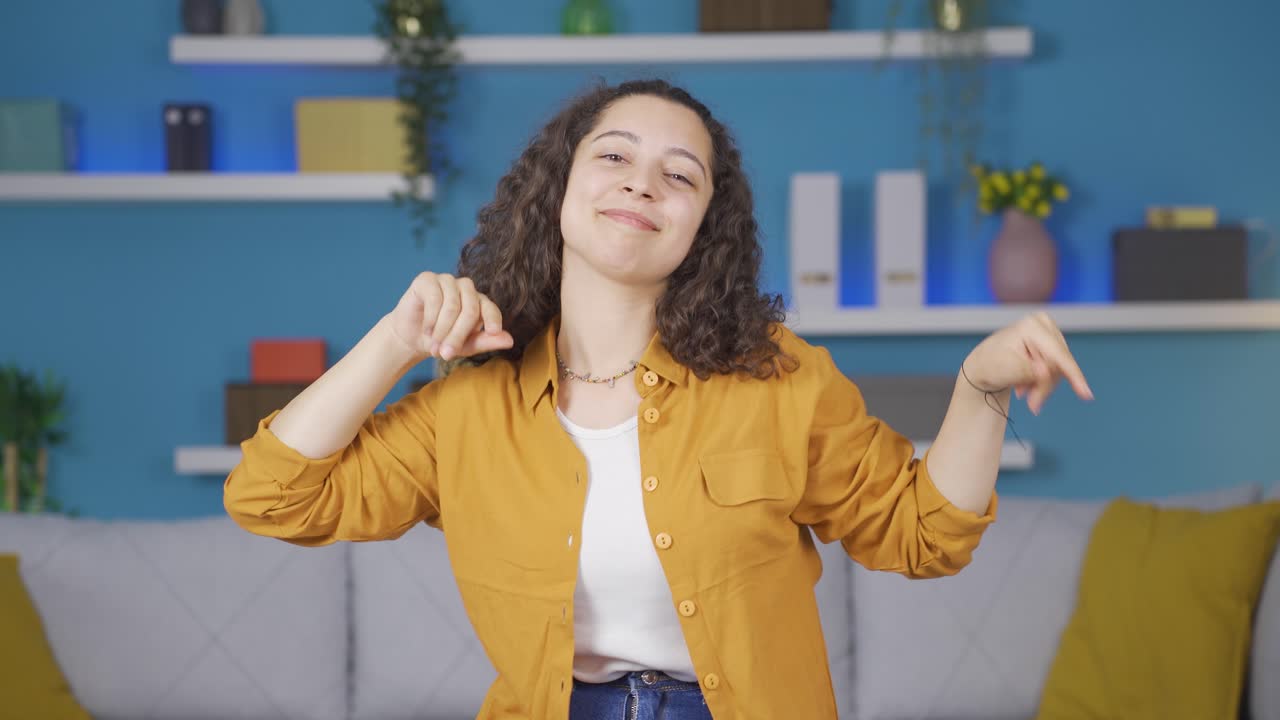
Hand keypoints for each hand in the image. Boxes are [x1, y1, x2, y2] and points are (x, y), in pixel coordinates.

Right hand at [387, 272, 513, 361]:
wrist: (412, 337)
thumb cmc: (443, 341)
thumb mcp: (466, 346)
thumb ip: (487, 341)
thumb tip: (510, 340)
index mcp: (479, 301)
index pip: (490, 308)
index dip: (493, 319)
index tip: (493, 331)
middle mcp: (465, 287)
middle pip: (471, 309)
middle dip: (458, 335)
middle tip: (446, 355)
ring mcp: (447, 280)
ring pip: (452, 305)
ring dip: (442, 330)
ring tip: (435, 346)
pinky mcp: (427, 279)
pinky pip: (434, 298)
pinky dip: (431, 319)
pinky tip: (427, 331)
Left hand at [962, 311, 1092, 414]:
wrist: (982, 364)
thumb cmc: (990, 365)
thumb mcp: (1008, 371)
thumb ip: (1030, 372)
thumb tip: (1046, 372)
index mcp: (1031, 327)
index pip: (1057, 355)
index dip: (1073, 376)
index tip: (1086, 394)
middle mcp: (1043, 324)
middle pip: (1059, 365)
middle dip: (1045, 387)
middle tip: (1032, 405)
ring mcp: (1048, 332)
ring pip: (1059, 369)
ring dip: (1042, 386)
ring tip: (1023, 392)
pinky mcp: (1051, 342)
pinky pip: (1056, 368)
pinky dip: (1042, 380)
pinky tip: (1026, 385)